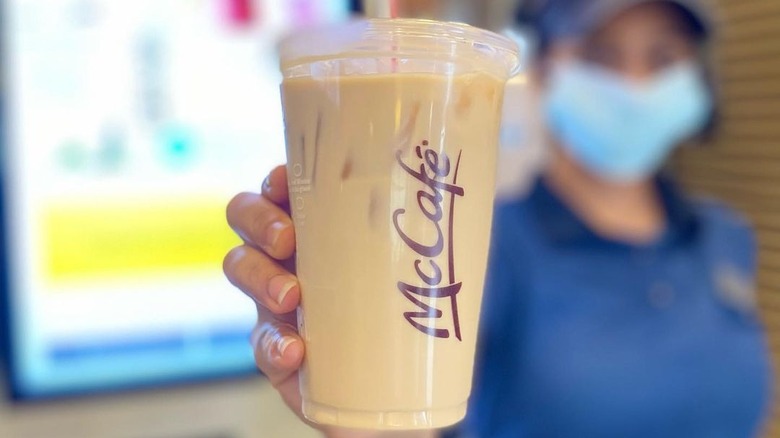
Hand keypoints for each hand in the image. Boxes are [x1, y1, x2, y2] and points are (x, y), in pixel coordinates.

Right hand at [223, 165, 436, 437]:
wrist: (396, 390)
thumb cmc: (403, 315)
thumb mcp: (409, 269)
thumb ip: (416, 236)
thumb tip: (456, 182)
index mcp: (316, 228)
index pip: (279, 189)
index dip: (275, 180)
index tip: (287, 182)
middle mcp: (286, 256)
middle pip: (244, 217)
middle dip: (260, 221)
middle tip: (287, 242)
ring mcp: (273, 301)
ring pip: (241, 268)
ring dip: (261, 278)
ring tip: (291, 297)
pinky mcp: (273, 349)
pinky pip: (260, 342)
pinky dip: (275, 345)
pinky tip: (296, 351)